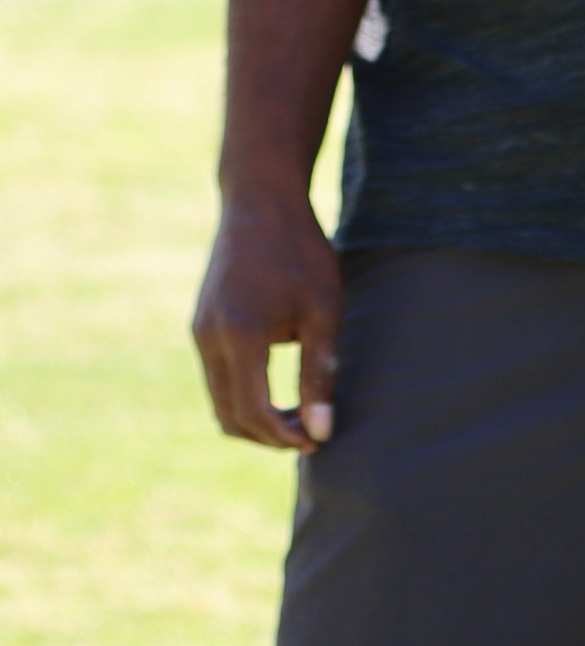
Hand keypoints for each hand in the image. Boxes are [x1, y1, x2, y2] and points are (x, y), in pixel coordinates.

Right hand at [192, 195, 344, 450]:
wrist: (260, 203)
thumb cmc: (302, 254)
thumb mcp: (324, 311)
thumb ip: (319, 372)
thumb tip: (320, 429)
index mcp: (240, 336)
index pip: (253, 410)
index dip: (283, 435)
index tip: (317, 442)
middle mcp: (209, 338)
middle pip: (229, 414)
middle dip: (267, 435)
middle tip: (309, 436)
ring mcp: (199, 331)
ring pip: (218, 399)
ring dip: (253, 418)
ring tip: (298, 419)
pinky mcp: (200, 324)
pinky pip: (216, 377)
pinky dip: (242, 395)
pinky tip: (277, 391)